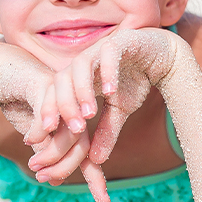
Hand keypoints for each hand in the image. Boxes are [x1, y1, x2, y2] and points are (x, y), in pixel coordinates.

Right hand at [0, 42, 109, 201]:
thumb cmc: (20, 103)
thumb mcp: (36, 133)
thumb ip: (48, 152)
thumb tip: (58, 181)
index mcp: (76, 118)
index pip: (88, 151)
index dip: (96, 176)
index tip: (104, 201)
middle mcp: (74, 106)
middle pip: (80, 143)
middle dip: (62, 166)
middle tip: (41, 177)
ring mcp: (61, 95)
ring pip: (67, 128)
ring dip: (53, 150)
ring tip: (37, 164)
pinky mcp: (43, 82)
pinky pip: (48, 107)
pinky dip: (42, 124)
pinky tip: (33, 138)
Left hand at [28, 27, 179, 183]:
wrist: (164, 56)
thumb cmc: (137, 79)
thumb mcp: (120, 110)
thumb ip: (107, 131)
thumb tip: (97, 160)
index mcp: (78, 78)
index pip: (54, 94)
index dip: (45, 114)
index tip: (38, 138)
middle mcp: (85, 62)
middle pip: (61, 80)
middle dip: (62, 106)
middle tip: (72, 130)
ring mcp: (100, 49)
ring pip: (80, 65)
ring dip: (82, 91)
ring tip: (90, 114)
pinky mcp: (121, 41)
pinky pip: (109, 54)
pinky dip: (108, 72)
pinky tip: (110, 91)